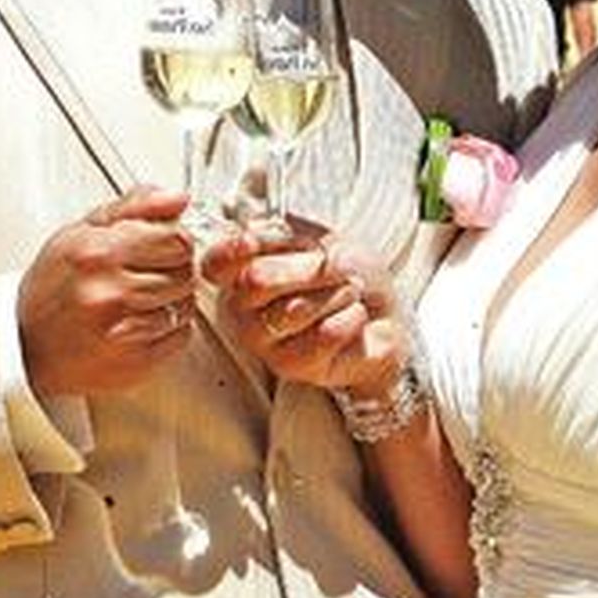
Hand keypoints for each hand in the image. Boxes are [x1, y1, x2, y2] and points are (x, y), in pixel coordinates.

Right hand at [17, 185, 195, 397]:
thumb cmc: (53, 285)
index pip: (175, 239)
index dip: (175, 240)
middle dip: (174, 270)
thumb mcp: (83, 230)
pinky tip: (140, 323)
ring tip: (140, 299)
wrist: (24, 343)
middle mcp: (109, 292)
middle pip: (185, 272)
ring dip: (172, 301)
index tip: (163, 245)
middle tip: (149, 273)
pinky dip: (168, 330)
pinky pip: (178, 337)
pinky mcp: (132, 363)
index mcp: (98, 253)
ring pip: (184, 305)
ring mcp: (121, 331)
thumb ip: (136, 206)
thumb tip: (178, 198)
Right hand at [203, 227, 410, 397]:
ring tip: (349, 293)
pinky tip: (354, 317)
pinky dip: (349, 318)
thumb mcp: (319, 237)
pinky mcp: (291, 367)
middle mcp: (243, 308)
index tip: (253, 241)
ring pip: (292, 309)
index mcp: (243, 269)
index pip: (216, 262)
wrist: (382, 314)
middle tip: (332, 268)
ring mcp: (263, 340)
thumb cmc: (346, 273)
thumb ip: (285, 232)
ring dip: (335, 293)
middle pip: (256, 281)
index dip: (231, 249)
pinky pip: (322, 335)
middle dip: (307, 268)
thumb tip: (253, 230)